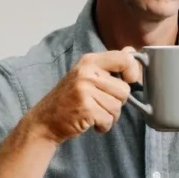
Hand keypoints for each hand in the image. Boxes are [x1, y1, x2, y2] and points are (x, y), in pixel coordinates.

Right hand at [27, 48, 142, 143]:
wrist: (45, 120)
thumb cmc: (70, 98)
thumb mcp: (87, 75)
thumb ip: (110, 64)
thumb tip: (131, 51)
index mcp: (90, 61)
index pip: (125, 59)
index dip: (133, 72)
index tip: (128, 81)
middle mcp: (87, 73)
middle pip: (124, 90)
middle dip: (116, 102)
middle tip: (99, 103)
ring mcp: (85, 90)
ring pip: (118, 106)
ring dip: (109, 116)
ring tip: (93, 113)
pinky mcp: (86, 109)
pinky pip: (109, 120)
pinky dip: (103, 126)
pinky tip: (91, 122)